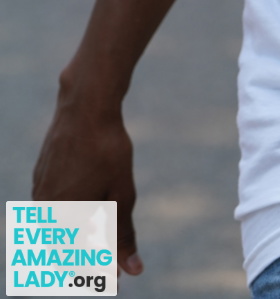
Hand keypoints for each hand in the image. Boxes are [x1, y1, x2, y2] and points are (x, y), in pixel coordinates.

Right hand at [32, 99, 142, 276]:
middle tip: (111, 263)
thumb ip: (123, 233)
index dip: (98, 274)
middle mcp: (44, 209)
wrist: (86, 105)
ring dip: (77, 235)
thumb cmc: (107, 148)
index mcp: (61, 219)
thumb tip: (133, 269)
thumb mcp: (121, 193)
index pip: (78, 261)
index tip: (117, 282)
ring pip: (57, 226)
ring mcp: (39, 191)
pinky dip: (70, 213)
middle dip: (88, 257)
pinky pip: (53, 205)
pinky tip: (86, 207)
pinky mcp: (41, 175)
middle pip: (64, 246)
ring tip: (100, 234)